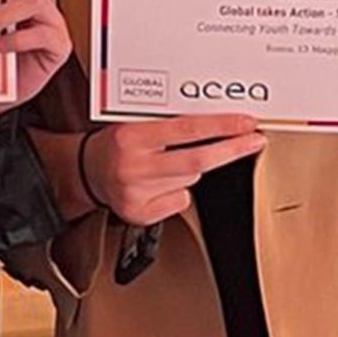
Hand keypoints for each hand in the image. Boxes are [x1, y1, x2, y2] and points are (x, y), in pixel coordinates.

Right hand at [80, 114, 263, 225]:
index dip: (221, 127)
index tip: (246, 124)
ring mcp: (136, 193)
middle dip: (231, 150)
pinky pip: (180, 200)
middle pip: (196, 161)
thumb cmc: (114, 143)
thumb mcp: (135, 122)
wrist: (83, 172)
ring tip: (166, 162)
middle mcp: (132, 166)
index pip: (186, 129)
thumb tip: (217, 124)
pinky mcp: (140, 214)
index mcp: (131, 137)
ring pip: (190, 180)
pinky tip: (159, 184)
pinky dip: (178, 191)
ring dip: (192, 169)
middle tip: (254, 141)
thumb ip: (170, 124)